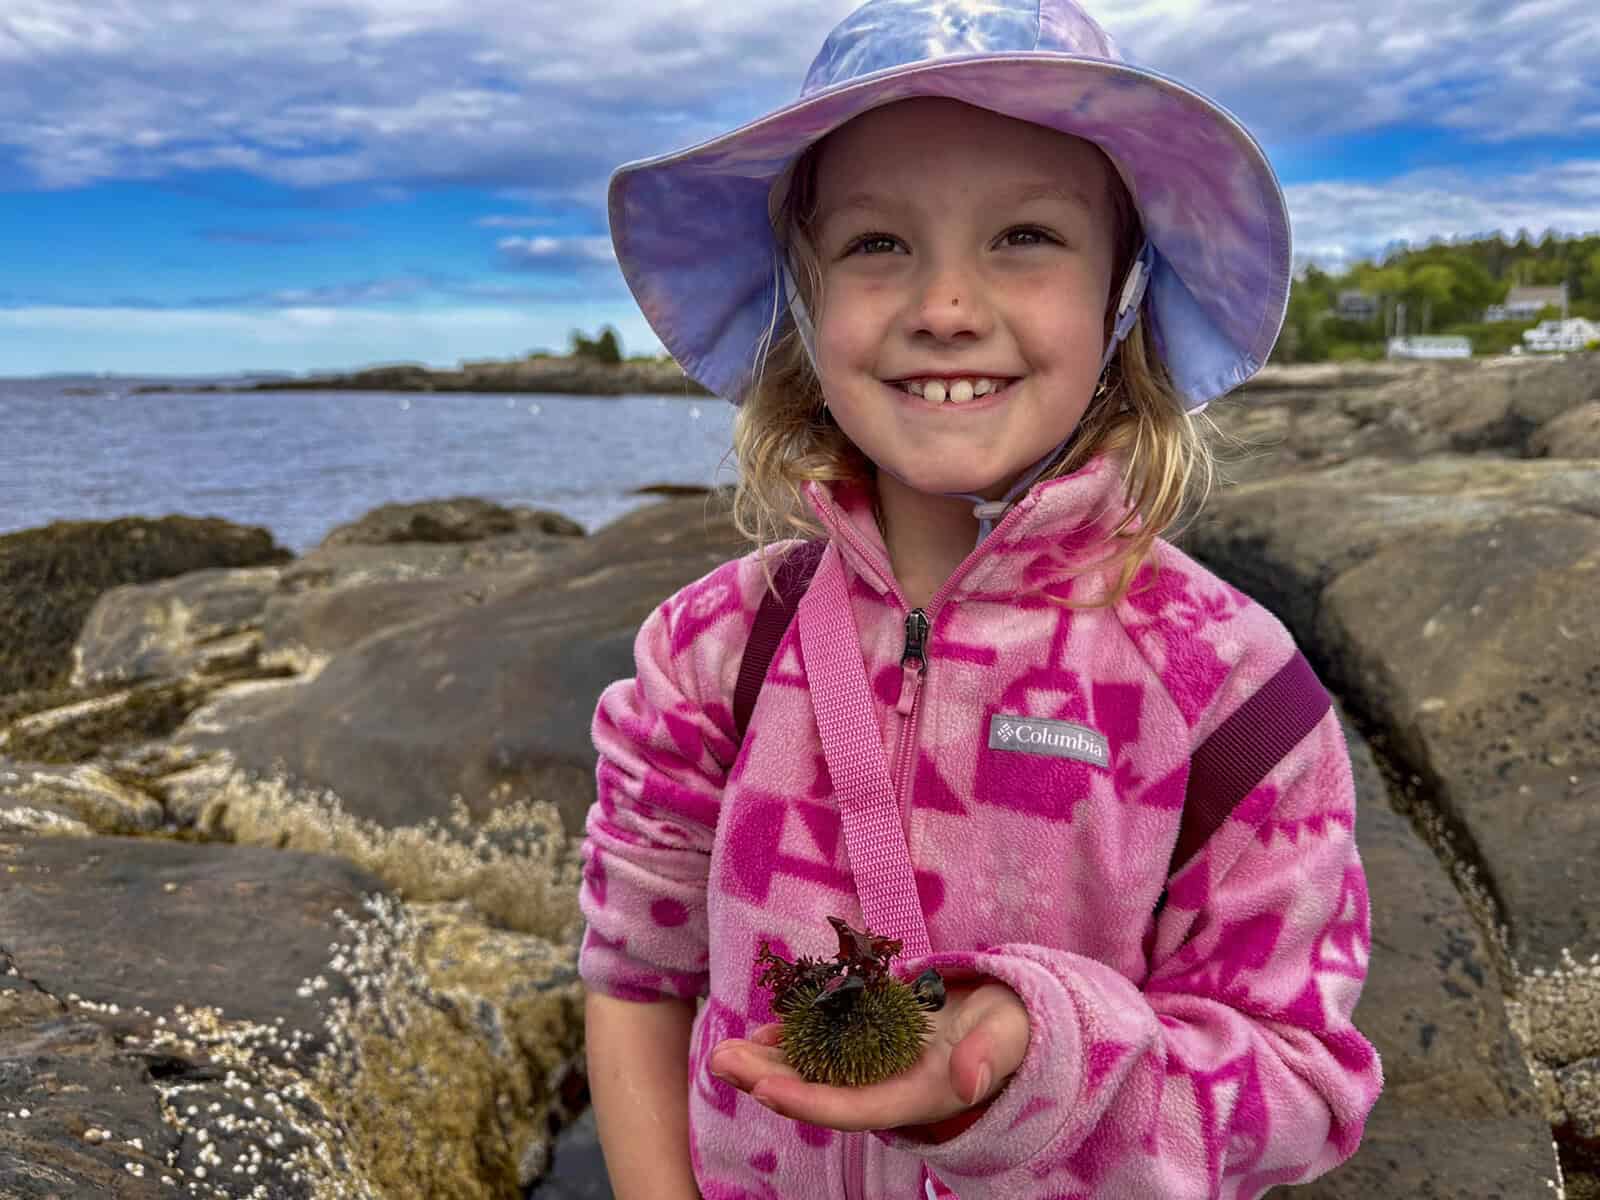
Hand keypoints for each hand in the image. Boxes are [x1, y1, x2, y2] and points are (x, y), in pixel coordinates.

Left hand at [707, 977, 1028, 1133]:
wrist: (1014, 1014)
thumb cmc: (1013, 1026)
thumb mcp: (1009, 1034)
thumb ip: (989, 1055)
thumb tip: (967, 1080)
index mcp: (920, 1095)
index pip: (857, 1108)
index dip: (811, 1102)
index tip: (766, 1089)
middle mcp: (890, 1086)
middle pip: (821, 1093)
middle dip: (769, 1082)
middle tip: (721, 1062)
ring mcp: (879, 1064)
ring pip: (815, 1070)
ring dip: (769, 1063)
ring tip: (724, 1052)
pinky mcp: (873, 1038)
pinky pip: (825, 1043)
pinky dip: (793, 1039)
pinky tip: (762, 1031)